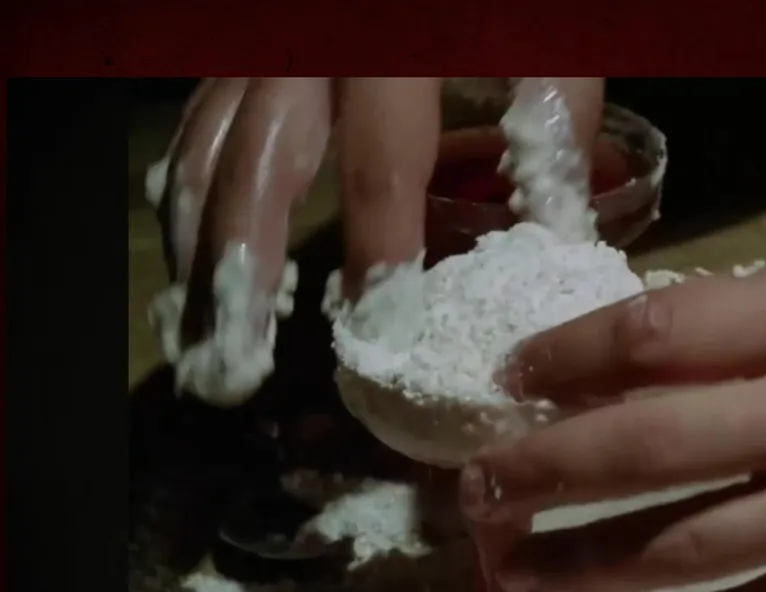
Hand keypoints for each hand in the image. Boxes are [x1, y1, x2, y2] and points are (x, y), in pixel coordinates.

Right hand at [152, 78, 603, 399]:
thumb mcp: (544, 39)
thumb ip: (554, 122)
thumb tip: (560, 237)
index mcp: (389, 57)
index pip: (380, 169)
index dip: (379, 253)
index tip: (377, 331)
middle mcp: (307, 52)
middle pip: (257, 167)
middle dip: (240, 270)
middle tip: (233, 360)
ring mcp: (264, 49)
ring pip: (206, 148)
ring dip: (197, 245)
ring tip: (200, 330)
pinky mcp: (243, 52)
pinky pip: (198, 123)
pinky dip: (187, 194)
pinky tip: (193, 251)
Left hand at [462, 268, 765, 591]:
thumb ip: (705, 331)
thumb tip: (572, 378)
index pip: (659, 334)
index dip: (566, 354)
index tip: (509, 373)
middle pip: (653, 447)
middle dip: (547, 470)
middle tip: (479, 489)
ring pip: (689, 548)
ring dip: (587, 564)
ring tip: (521, 569)